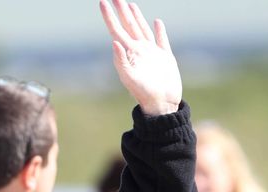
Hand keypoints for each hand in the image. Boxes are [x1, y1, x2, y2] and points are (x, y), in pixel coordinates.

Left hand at [99, 0, 181, 115]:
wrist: (163, 105)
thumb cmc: (145, 95)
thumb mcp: (130, 79)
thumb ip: (121, 61)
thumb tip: (114, 42)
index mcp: (129, 54)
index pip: (116, 30)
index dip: (109, 17)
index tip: (102, 2)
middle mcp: (139, 51)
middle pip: (128, 26)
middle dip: (121, 11)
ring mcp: (152, 53)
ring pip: (142, 29)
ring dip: (136, 17)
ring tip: (130, 5)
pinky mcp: (165, 57)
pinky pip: (161, 39)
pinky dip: (159, 30)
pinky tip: (156, 22)